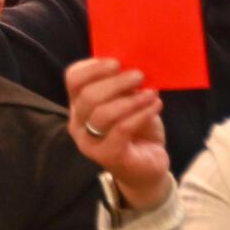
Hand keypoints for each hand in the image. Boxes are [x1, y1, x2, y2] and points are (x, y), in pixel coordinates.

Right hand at [65, 58, 171, 211]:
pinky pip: (121, 130)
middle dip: (115, 82)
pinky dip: (140, 114)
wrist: (148, 167)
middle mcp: (78, 123)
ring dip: (130, 100)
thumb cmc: (137, 130)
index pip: (73, 80)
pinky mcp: (107, 156)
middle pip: (87, 96)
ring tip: (151, 93)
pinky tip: (155, 105)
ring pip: (102, 114)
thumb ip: (126, 87)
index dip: (92, 68)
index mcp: (79, 105)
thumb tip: (134, 67)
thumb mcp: (130, 102)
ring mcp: (89, 142)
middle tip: (139, 75)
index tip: (117, 62)